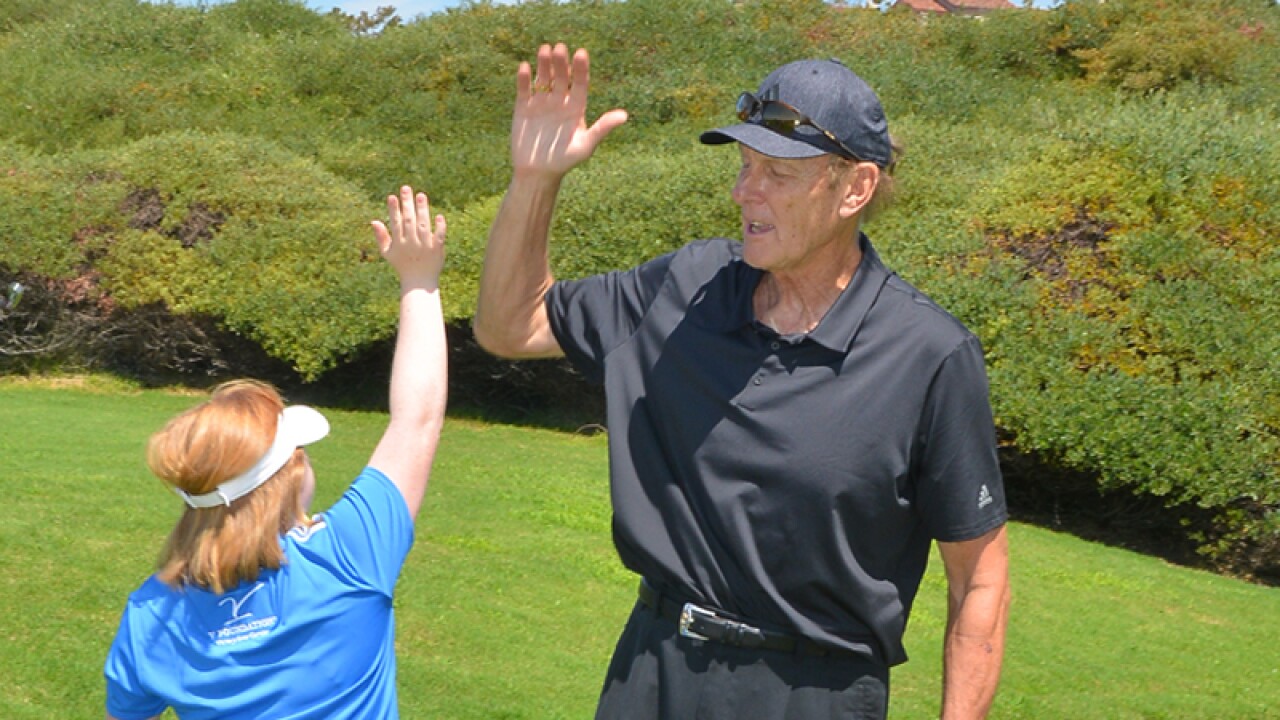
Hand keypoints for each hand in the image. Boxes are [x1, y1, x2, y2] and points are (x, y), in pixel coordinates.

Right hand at [371, 186, 445, 288]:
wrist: (419, 282)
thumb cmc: (402, 265)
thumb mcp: (388, 253)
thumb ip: (381, 237)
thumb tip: (373, 220)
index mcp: (399, 243)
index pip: (395, 223)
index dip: (394, 210)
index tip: (392, 196)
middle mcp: (411, 244)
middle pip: (409, 221)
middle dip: (407, 204)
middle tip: (406, 188)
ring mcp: (425, 246)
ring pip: (423, 226)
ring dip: (422, 210)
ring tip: (421, 195)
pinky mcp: (437, 250)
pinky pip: (439, 237)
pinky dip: (439, 227)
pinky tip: (439, 216)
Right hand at [511, 44, 628, 180]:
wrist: (538, 173)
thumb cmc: (565, 161)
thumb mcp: (586, 145)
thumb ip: (603, 128)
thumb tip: (624, 115)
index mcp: (577, 107)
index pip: (580, 83)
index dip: (581, 68)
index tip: (581, 53)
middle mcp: (560, 101)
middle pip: (561, 76)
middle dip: (561, 62)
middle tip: (560, 48)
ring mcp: (541, 103)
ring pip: (543, 78)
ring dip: (544, 64)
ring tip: (545, 49)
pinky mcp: (524, 107)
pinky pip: (524, 89)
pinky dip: (524, 78)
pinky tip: (525, 67)